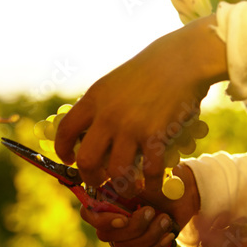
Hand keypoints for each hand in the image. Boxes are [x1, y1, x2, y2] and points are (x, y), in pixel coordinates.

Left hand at [55, 15, 226, 189]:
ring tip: (129, 187)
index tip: (70, 160)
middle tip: (99, 180)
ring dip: (121, 186)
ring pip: (116, 172)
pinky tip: (154, 182)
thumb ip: (102, 106)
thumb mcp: (115, 82)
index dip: (64, 150)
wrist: (182, 60)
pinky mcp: (156, 136)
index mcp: (94, 99)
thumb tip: (93, 133)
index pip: (65, 132)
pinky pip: (150, 170)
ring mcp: (132, 128)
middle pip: (87, 160)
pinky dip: (152, 182)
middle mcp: (108, 116)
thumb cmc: (151, 69)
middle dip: (91, 177)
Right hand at [81, 164, 200, 246]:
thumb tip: (119, 184)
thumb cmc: (166, 179)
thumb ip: (132, 178)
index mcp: (107, 196)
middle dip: (134, 226)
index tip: (123, 218)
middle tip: (152, 211)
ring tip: (166, 219)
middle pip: (106, 235)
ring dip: (149, 235)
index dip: (102, 221)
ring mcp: (122, 235)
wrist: (186, 194)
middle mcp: (110, 217)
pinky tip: (168, 234)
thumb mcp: (151, 174)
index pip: (88, 214)